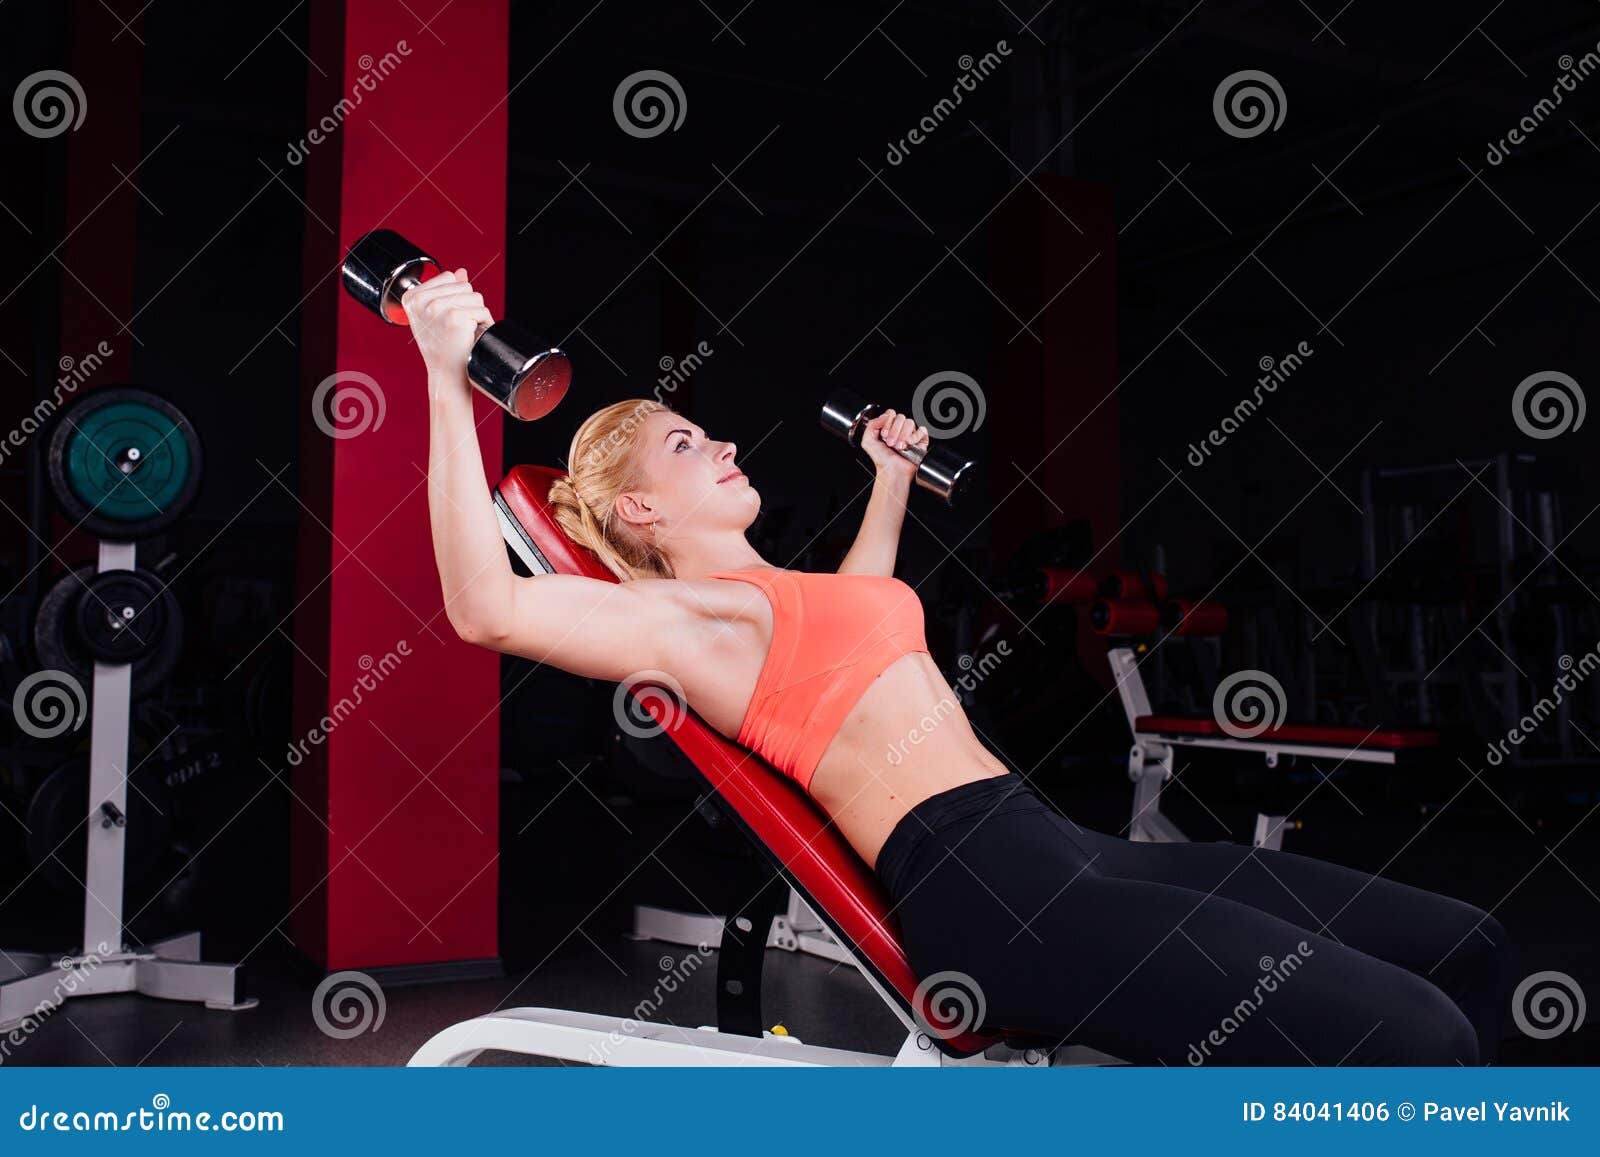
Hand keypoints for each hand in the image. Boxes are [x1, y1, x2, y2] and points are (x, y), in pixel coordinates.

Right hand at [399, 267, 495, 382]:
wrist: (447, 373)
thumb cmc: (442, 346)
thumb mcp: (436, 315)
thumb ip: (446, 290)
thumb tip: (461, 272)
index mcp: (412, 297)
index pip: (449, 277)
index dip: (456, 297)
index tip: (447, 318)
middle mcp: (421, 301)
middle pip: (464, 285)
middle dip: (468, 305)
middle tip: (458, 328)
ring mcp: (436, 308)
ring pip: (475, 296)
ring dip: (476, 314)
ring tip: (464, 331)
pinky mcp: (454, 317)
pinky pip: (482, 309)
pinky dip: (484, 322)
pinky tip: (471, 335)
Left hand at [860, 408, 927, 483]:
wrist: (892, 471)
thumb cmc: (882, 460)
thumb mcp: (868, 441)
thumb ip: (872, 425)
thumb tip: (883, 416)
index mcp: (888, 427)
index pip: (890, 414)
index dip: (887, 422)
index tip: (884, 435)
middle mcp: (899, 429)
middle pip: (901, 417)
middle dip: (894, 431)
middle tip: (890, 443)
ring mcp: (910, 434)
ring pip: (910, 422)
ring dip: (903, 435)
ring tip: (899, 446)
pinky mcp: (920, 440)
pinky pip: (922, 430)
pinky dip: (915, 436)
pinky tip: (909, 443)